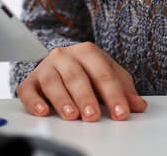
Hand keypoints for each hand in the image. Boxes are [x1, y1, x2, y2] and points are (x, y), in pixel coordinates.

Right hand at [16, 42, 147, 120]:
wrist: (61, 63)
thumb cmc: (88, 72)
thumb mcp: (109, 77)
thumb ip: (124, 90)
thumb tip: (138, 105)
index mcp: (87, 52)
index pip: (102, 73)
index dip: (113, 94)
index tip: (121, 113)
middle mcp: (64, 56)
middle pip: (76, 76)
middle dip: (85, 97)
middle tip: (93, 115)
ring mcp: (46, 67)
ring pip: (52, 81)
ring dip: (62, 99)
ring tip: (71, 115)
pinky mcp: (31, 81)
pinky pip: (27, 89)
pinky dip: (33, 101)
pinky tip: (43, 111)